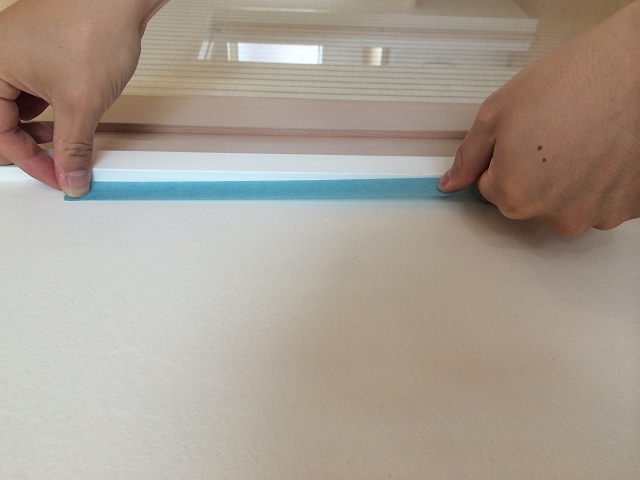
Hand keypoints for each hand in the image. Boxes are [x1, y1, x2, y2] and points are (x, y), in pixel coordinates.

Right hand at [0, 0, 165, 196]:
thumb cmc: (93, 29)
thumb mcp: (81, 104)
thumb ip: (74, 148)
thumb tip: (71, 178)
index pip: (0, 132)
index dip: (31, 162)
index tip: (59, 179)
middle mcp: (0, 58)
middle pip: (5, 120)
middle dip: (34, 146)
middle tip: (62, 165)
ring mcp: (19, 52)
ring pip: (22, 105)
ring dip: (44, 129)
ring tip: (69, 144)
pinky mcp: (41, 49)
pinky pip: (37, 88)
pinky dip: (53, 109)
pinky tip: (72, 119)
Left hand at [438, 1, 639, 235]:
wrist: (638, 71)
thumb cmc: (569, 84)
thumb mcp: (497, 113)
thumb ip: (469, 156)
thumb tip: (450, 184)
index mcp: (514, 195)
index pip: (491, 188)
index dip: (502, 158)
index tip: (522, 135)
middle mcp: (554, 216)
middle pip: (527, 200)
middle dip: (531, 173)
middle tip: (554, 134)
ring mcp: (595, 215)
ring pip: (564, 203)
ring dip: (567, 181)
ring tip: (584, 140)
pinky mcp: (627, 209)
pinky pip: (600, 201)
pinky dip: (599, 183)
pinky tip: (606, 152)